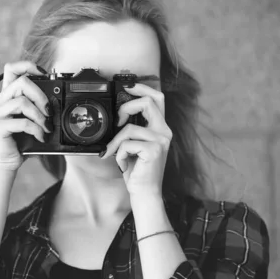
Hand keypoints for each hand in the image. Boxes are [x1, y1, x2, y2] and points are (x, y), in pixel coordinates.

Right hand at [0, 61, 51, 170]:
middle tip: (49, 111)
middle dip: (41, 96)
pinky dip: (37, 130)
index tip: (45, 74)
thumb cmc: (21, 141)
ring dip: (40, 115)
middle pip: (21, 82)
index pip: (12, 69)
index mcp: (6, 96)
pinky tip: (41, 137)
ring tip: (46, 127)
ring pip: (22, 101)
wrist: (7, 162)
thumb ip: (37, 107)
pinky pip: (23, 122)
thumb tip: (55, 101)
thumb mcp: (32, 120)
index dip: (28, 66)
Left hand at [100, 83, 171, 199]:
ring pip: (129, 128)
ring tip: (115, 154)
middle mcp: (164, 132)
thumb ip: (133, 128)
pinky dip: (120, 154)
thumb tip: (118, 113)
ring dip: (116, 142)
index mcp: (161, 128)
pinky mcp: (153, 150)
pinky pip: (126, 144)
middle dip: (127, 107)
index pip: (157, 98)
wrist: (144, 192)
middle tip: (117, 121)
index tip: (128, 86)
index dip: (143, 88)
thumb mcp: (135, 145)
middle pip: (148, 102)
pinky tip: (124, 164)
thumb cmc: (138, 169)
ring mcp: (160, 141)